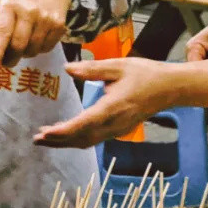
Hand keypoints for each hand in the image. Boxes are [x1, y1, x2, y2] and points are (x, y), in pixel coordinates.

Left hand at [0, 0, 70, 66]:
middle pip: (19, 45)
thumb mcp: (0, 5)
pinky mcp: (59, 25)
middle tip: (5, 62)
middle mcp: (29, 12)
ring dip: (24, 54)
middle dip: (10, 58)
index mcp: (10, 5)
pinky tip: (34, 40)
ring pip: (33, 49)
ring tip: (20, 46)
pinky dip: (38, 50)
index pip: (2, 31)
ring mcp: (46, 19)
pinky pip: (46, 48)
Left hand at [34, 58, 177, 147]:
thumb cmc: (145, 74)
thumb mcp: (117, 65)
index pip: (83, 124)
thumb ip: (91, 68)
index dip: (62, 132)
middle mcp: (114, 123)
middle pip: (82, 138)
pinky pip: (95, 138)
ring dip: (66, 142)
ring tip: (45, 138)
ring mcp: (118, 129)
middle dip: (58, 141)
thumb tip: (67, 68)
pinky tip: (66, 134)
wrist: (171, 87)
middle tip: (36, 138)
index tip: (45, 133)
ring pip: (88, 141)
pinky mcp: (120, 129)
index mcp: (112, 108)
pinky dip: (78, 139)